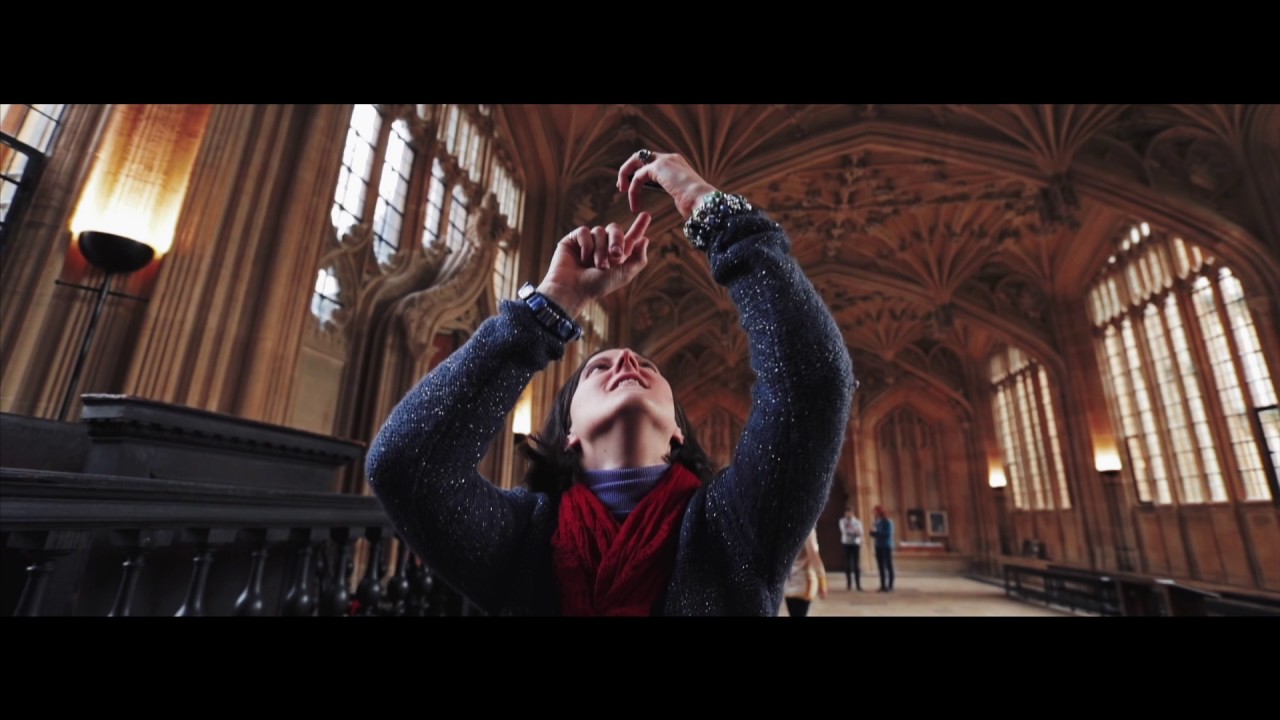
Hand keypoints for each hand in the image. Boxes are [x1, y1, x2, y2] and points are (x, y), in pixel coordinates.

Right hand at [536, 214, 651, 317]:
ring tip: (595, 266)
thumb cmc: (598, 286)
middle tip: (615, 255)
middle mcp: (603, 247)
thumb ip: (638, 259)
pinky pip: (584, 232)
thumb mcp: (624, 275)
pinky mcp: (573, 240)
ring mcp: (588, 242)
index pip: (629, 237)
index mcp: (616, 256)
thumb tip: (645, 240)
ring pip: (600, 231)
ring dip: (600, 250)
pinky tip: (582, 258)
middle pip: (615, 229)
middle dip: (617, 240)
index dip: (638, 227)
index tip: (646, 215)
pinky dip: (586, 245)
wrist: (573, 289)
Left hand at [617, 151, 716, 218]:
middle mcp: (670, 158)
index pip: (652, 161)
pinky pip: (637, 177)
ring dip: (625, 174)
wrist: (702, 201)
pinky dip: (633, 190)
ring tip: (622, 190)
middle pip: (641, 156)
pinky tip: (635, 205)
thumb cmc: (697, 204)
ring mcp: (664, 160)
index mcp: (677, 163)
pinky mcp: (658, 167)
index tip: (631, 187)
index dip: (639, 172)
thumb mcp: (682, 195)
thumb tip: (672, 198)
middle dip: (628, 169)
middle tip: (622, 186)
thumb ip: (673, 191)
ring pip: (636, 160)